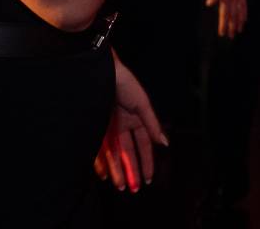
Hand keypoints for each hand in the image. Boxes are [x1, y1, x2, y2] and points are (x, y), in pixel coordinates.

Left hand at [94, 56, 167, 191]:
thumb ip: (153, 124)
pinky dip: (101, 163)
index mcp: (136, 118)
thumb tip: (165, 143)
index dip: (147, 161)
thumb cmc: (124, 82)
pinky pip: (98, 149)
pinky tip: (105, 174)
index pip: (144, 145)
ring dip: (118, 170)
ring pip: (113, 154)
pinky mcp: (94, 128)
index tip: (149, 178)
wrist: (100, 70)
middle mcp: (122, 125)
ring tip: (121, 187)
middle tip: (134, 189)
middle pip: (128, 153)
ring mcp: (107, 127)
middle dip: (132, 171)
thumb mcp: (142, 103)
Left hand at [205, 0, 247, 38]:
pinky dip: (245, 13)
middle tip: (231, 37)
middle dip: (231, 27)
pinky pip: (244, 6)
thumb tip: (209, 3)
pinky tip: (245, 19)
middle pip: (233, 16)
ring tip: (239, 31)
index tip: (222, 34)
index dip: (223, 25)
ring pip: (239, 13)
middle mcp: (233, 0)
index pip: (224, 15)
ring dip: (239, 23)